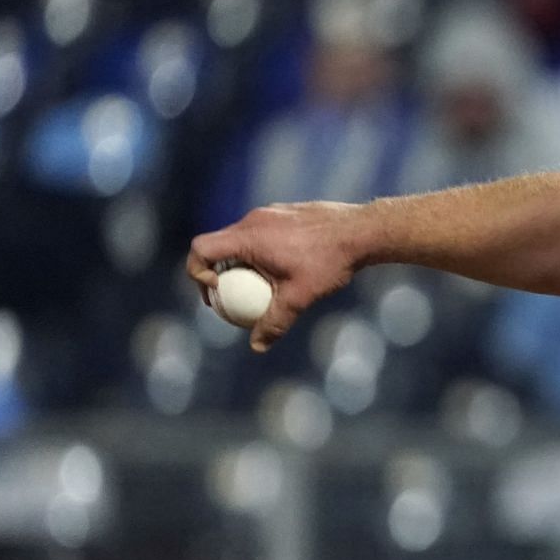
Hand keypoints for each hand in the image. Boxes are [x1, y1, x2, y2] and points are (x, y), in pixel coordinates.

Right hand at [187, 202, 368, 351]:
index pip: (201, 248)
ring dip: (238, 262)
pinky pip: (260, 233)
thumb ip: (275, 321)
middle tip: (227, 297)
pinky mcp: (284, 213)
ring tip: (257, 286)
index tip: (217, 291)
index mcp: (248, 236)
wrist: (361, 231)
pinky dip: (259, 252)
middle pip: (217, 244)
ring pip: (240, 238)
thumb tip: (257, 346)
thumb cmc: (330, 262)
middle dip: (215, 272)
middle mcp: (253, 220)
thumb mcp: (300, 297)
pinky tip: (282, 269)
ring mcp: (269, 213)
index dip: (197, 271)